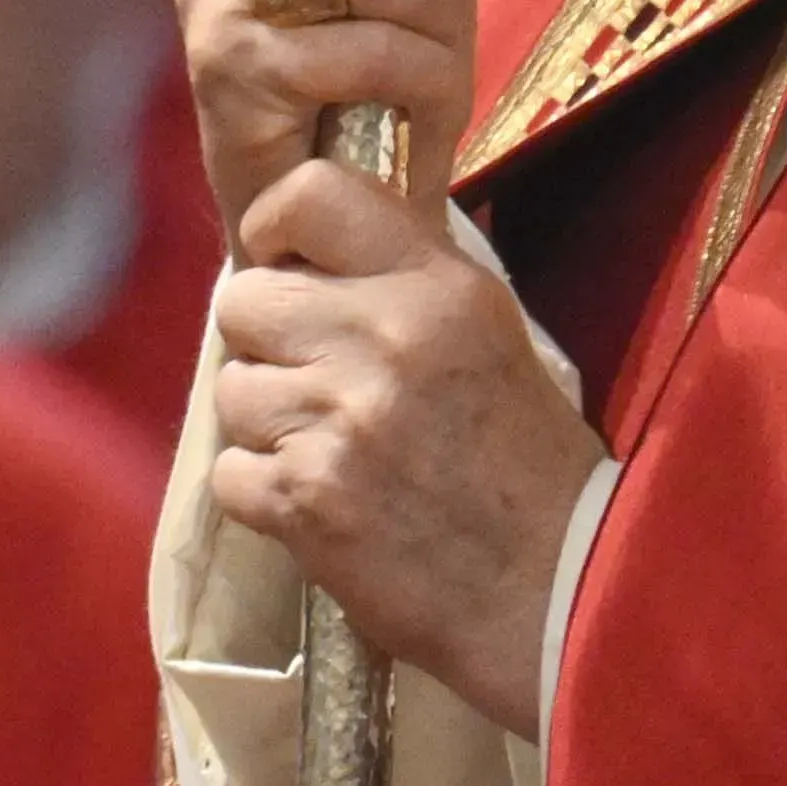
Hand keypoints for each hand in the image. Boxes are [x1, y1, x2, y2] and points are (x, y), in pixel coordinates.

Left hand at [206, 152, 606, 734]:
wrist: (557, 591)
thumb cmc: (525, 463)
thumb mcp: (485, 335)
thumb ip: (398, 279)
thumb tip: (302, 242)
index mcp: (437, 287)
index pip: (309, 194)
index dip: (275, 230)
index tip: (288, 265)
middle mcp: (382, 338)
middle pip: (242, 298)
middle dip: (266, 340)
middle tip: (318, 382)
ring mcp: (338, 420)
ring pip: (231, 389)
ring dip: (266, 423)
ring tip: (336, 450)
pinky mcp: (303, 498)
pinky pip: (229, 471)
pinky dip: (264, 493)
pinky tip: (324, 503)